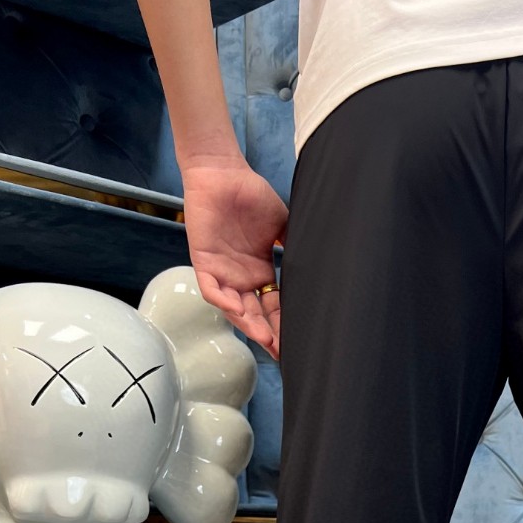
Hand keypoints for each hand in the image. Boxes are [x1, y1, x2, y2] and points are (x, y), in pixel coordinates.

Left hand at [180, 156, 286, 360]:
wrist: (223, 172)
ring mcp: (223, 272)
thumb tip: (318, 263)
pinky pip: (211, 290)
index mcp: (260, 271)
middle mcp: (242, 278)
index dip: (284, 324)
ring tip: (265, 337)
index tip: (298, 340)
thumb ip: (293, 246)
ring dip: (248, 324)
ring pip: (234, 308)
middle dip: (268, 334)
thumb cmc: (251, 194)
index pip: (274, 306)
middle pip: (256, 315)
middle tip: (282, 350)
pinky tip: (237, 310)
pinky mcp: (204, 262)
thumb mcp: (281, 225)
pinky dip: (223, 302)